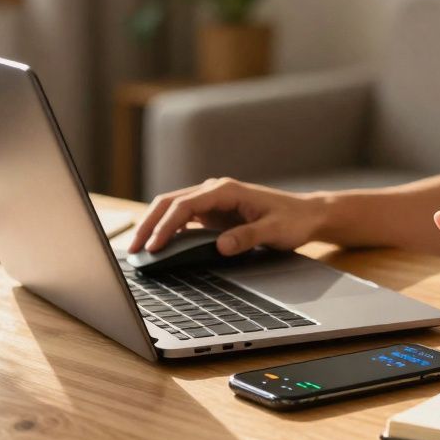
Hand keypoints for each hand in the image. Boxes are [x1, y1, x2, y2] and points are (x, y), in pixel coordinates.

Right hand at [128, 178, 325, 255]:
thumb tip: (221, 246)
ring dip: (153, 226)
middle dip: (149, 224)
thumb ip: (248, 237)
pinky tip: (157, 246)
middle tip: (133, 248)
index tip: (154, 246)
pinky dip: (166, 230)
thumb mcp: (274, 231)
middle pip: (170, 203)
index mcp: (226, 190)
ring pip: (172, 209)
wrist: (306, 214)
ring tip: (138, 249)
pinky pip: (182, 219)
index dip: (166, 226)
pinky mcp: (212, 214)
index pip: (185, 206)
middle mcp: (214, 191)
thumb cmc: (292, 220)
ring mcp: (211, 202)